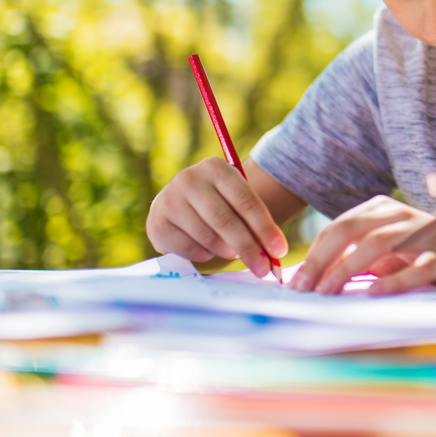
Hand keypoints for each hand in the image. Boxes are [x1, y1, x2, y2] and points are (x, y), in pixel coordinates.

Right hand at [146, 156, 287, 278]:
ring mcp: (168, 200)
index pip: (246, 201)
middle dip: (248, 248)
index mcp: (216, 167)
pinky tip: (208, 249)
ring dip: (226, 251)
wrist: (181, 203)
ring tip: (232, 252)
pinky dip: (205, 254)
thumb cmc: (219, 203)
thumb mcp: (237, 201)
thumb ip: (255, 222)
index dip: (265, 228)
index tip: (280, 251)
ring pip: (207, 237)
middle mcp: (189, 179)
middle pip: (225, 221)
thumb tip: (275, 253)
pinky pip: (189, 248)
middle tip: (264, 269)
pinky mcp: (156, 223)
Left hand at [290, 195, 435, 294]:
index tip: (294, 282)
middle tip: (301, 288)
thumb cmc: (425, 252)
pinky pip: (417, 268)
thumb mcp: (389, 251)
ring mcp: (424, 233)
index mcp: (382, 210)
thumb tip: (315, 279)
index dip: (312, 254)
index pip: (339, 227)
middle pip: (350, 230)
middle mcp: (400, 215)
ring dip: (346, 268)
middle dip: (320, 259)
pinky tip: (374, 293)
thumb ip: (358, 257)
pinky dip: (394, 281)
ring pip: (378, 244)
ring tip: (326, 291)